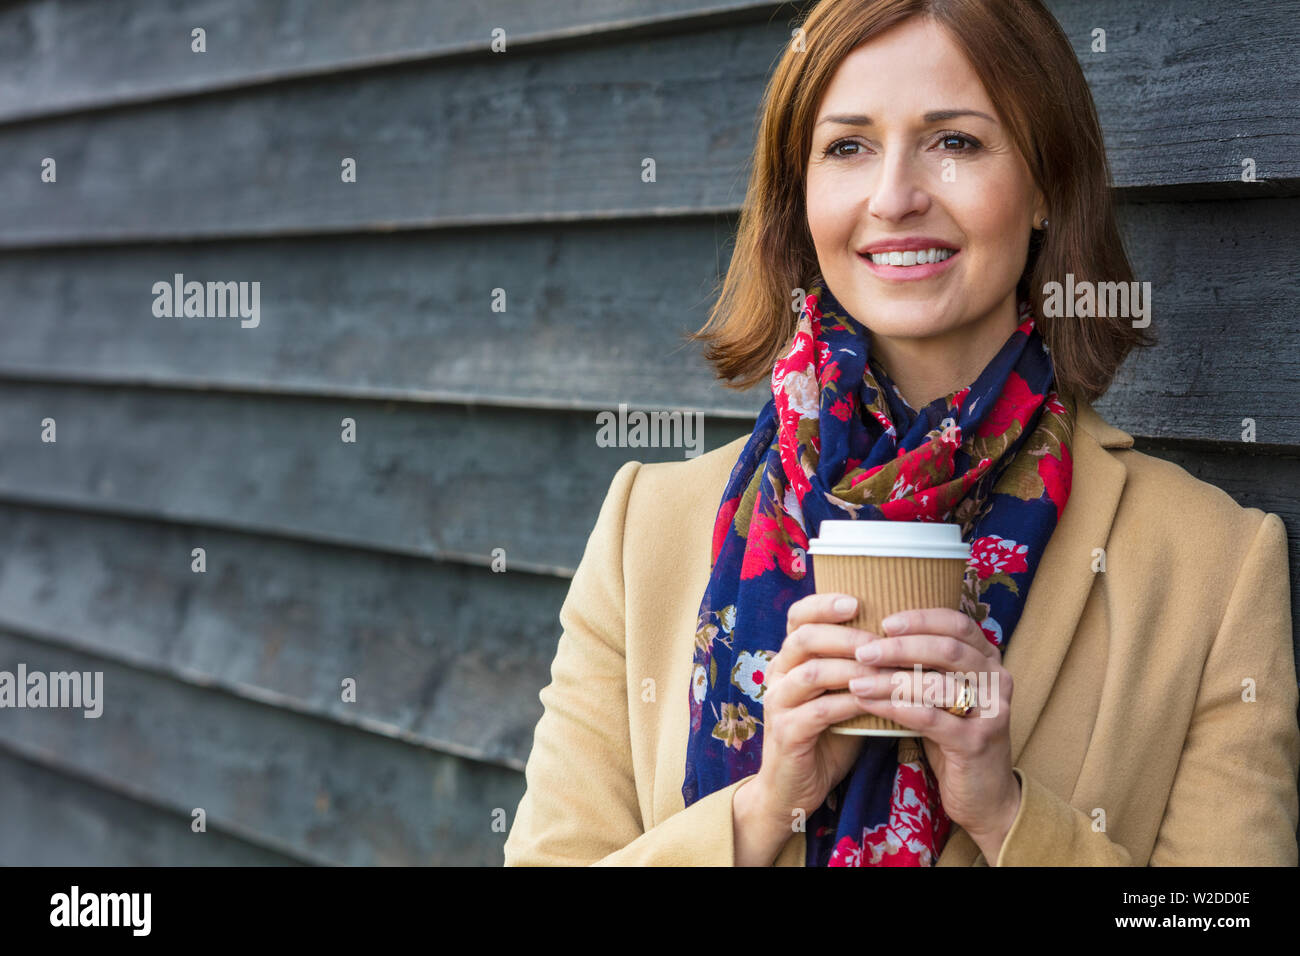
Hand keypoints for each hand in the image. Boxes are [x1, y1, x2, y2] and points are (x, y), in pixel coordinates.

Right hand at [747, 592, 878, 833]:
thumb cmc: (828, 736)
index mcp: (789, 659)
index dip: (824, 604)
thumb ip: (861, 666)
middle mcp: (777, 675)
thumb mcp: (843, 693)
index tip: (856, 600)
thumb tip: (909, 637)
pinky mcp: (786, 734)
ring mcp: (777, 704)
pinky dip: (850, 703)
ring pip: (810, 671)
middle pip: (803, 637)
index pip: (798, 616)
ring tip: (885, 669)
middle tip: (880, 639)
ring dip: (851, 668)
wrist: (795, 788)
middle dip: (845, 635)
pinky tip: (875, 702)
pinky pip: (818, 712)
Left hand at [848, 607, 1020, 859]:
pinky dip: (894, 707)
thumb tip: (876, 634)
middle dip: (901, 647)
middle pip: (948, 650)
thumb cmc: (954, 736)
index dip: (921, 619)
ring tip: (856, 679)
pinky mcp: (977, 743)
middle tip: (863, 650)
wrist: (986, 795)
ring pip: (937, 685)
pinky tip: (867, 704)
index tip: (884, 622)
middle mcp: (997, 680)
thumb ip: (926, 665)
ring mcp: (991, 712)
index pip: (958, 624)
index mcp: (990, 660)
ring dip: (891, 680)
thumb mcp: (945, 694)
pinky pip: (929, 718)